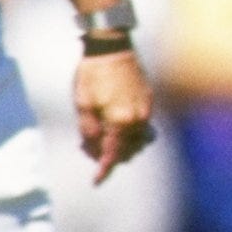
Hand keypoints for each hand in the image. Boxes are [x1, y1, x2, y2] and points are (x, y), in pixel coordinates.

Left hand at [73, 51, 156, 184]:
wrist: (111, 49)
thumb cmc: (93, 76)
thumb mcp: (83, 106)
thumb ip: (90, 132)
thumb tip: (96, 150)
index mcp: (121, 121)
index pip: (113, 154)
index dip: (104, 170)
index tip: (96, 182)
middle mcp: (138, 119)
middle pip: (127, 150)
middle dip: (109, 155)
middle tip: (88, 147)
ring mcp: (146, 110)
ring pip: (136, 140)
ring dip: (120, 145)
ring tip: (101, 136)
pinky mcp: (148, 101)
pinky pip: (141, 126)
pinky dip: (128, 132)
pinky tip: (113, 123)